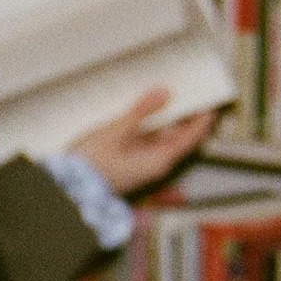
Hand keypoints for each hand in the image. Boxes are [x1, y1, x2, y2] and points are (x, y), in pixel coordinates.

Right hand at [72, 87, 217, 196]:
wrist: (69, 187)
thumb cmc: (93, 165)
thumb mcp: (118, 131)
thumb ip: (142, 110)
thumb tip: (164, 93)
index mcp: (160, 160)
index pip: (191, 138)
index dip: (203, 120)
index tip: (211, 102)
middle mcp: (154, 163)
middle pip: (176, 137)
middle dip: (182, 115)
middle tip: (186, 92)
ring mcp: (140, 163)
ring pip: (159, 137)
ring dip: (162, 118)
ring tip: (163, 95)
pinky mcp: (128, 161)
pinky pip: (144, 140)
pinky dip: (147, 125)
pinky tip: (140, 111)